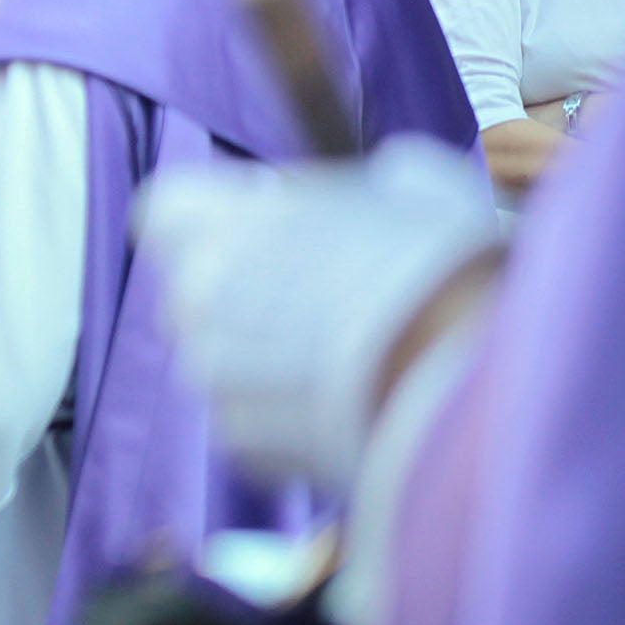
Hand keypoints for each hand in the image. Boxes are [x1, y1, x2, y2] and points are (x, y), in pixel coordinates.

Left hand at [134, 135, 498, 487]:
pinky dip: (287, 417)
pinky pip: (250, 418)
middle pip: (192, 291)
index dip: (210, 222)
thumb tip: (372, 182)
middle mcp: (191, 298)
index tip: (257, 232)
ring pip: (220, 359)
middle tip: (318, 303)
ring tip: (348, 361)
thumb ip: (357, 182)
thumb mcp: (412, 183)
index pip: (164, 211)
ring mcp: (208, 376)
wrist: (459, 377)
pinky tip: (348, 407)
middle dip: (241, 296)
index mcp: (215, 223)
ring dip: (265, 360)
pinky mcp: (236, 441)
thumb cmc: (440, 264)